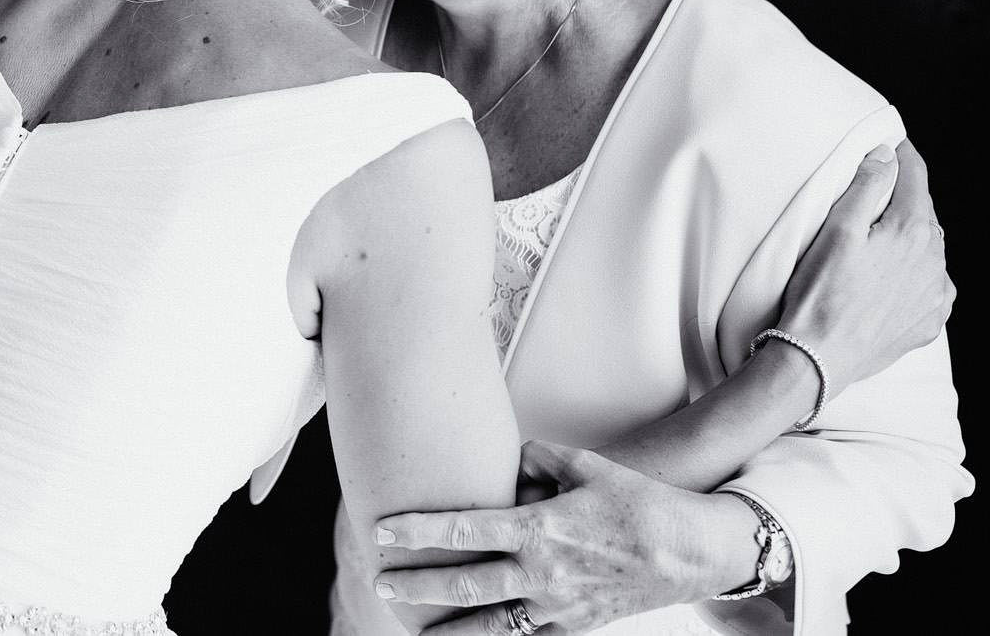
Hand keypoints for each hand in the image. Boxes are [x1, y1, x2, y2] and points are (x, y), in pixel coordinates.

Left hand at [373, 441, 756, 633]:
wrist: (695, 552)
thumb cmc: (640, 503)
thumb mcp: (587, 465)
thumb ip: (537, 458)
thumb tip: (507, 460)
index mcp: (540, 529)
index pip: (464, 530)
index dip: (418, 531)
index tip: (382, 531)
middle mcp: (543, 572)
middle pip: (465, 584)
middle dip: (418, 585)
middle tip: (381, 581)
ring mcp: (559, 605)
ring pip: (490, 624)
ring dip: (447, 628)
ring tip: (413, 631)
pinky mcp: (576, 625)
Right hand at [777, 139, 952, 389]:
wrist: (818, 358)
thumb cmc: (819, 292)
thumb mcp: (835, 230)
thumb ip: (865, 188)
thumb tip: (885, 157)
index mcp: (912, 232)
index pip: (915, 179)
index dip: (901, 155)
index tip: (890, 143)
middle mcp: (935, 262)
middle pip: (924, 214)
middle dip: (904, 198)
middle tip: (877, 189)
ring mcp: (935, 295)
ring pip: (930, 250)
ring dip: (911, 236)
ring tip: (880, 236)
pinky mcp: (929, 322)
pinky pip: (931, 286)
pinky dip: (916, 273)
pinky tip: (892, 277)